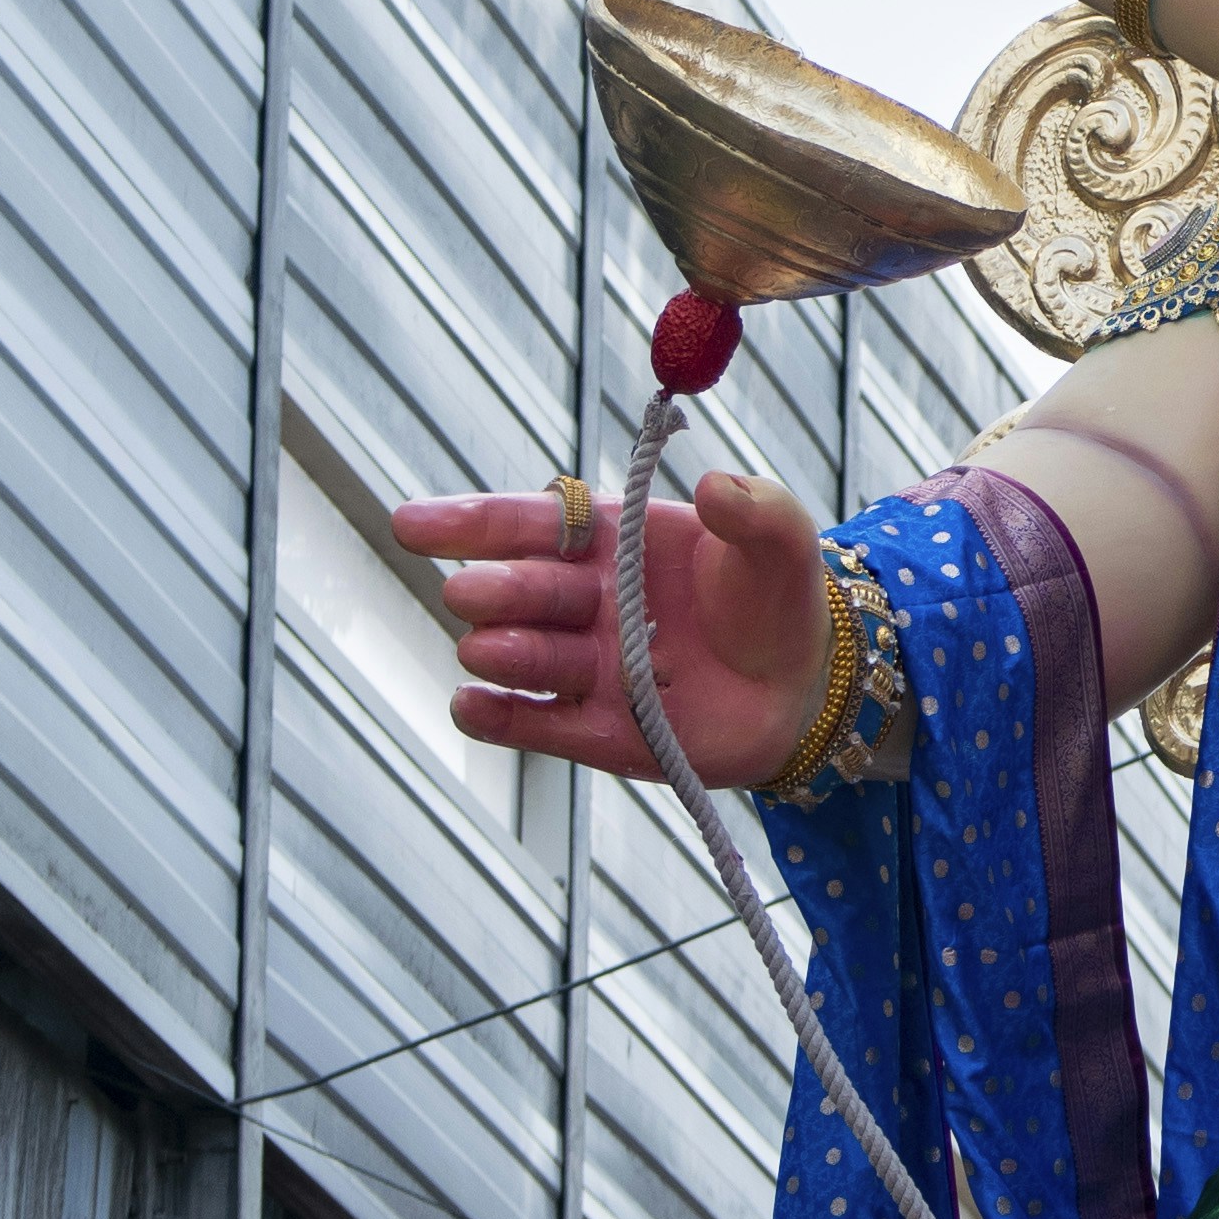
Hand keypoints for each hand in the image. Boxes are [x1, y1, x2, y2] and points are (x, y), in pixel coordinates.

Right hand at [392, 473, 829, 789]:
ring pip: (525, 657)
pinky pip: (540, 725)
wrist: (808, 686)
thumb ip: (756, 508)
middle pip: (522, 589)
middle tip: (469, 594)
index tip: (409, 525)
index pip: (531, 524)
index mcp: (615, 542)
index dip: (469, 523)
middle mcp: (589, 603)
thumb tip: (716, 486)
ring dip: (501, 651)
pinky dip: (502, 719)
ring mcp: (591, 668)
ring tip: (487, 648)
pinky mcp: (603, 732)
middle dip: (493, 590)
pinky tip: (470, 706)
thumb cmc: (778, 599)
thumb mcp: (781, 539)